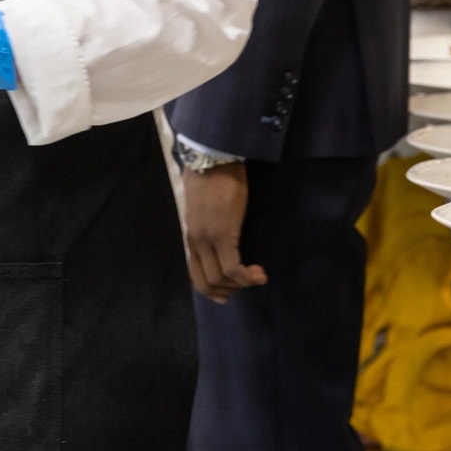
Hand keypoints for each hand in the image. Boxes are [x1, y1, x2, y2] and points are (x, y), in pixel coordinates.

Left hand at [182, 164, 266, 303]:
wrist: (214, 158)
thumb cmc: (212, 177)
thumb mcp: (205, 205)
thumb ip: (207, 222)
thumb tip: (218, 231)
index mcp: (190, 234)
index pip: (194, 273)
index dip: (211, 288)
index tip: (228, 293)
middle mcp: (194, 240)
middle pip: (205, 282)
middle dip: (228, 290)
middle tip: (247, 284)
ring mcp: (206, 239)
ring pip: (219, 279)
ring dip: (241, 284)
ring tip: (258, 276)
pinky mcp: (222, 234)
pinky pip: (233, 268)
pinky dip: (247, 277)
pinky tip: (259, 273)